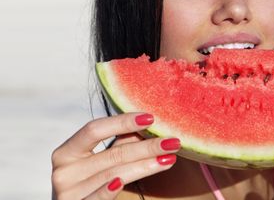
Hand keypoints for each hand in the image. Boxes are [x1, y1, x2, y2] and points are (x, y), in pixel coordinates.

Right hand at [51, 113, 179, 199]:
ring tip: (169, 159)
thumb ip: (120, 143)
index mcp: (67, 152)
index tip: (151, 118)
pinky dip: (108, 190)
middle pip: (112, 153)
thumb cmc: (92, 183)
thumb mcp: (103, 161)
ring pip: (113, 174)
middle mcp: (63, 172)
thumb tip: (150, 123)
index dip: (122, 122)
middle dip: (146, 146)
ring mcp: (68, 193)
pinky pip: (97, 198)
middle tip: (172, 141)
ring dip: (144, 166)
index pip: (95, 129)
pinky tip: (122, 182)